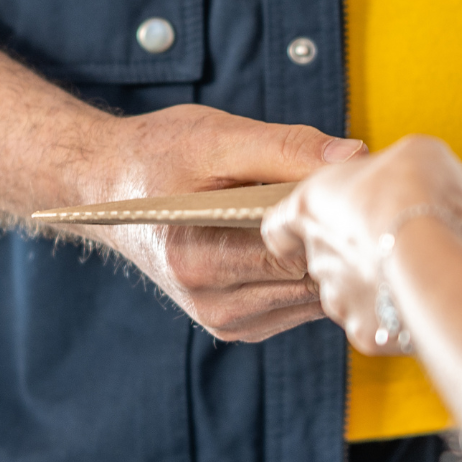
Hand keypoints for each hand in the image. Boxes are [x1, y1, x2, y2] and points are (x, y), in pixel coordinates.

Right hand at [68, 104, 364, 341]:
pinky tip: (294, 239)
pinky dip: (305, 274)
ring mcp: (223, 320)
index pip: (296, 256)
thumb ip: (286, 148)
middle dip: (331, 239)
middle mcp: (209, 302)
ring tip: (311, 213)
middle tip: (337, 195)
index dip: (329, 220)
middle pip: (309, 282)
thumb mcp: (218, 137)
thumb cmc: (158, 156)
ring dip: (321, 259)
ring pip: (309, 300)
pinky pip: (296, 306)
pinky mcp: (235, 324)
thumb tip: (355, 158)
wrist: (106, 186)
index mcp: (199, 259)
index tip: (341, 185)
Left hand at [260, 135, 461, 355]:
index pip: (281, 225)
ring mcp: (339, 299)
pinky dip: (430, 302)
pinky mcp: (369, 333)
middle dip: (391, 242)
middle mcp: (317, 256)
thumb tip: (404, 176)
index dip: (300, 225)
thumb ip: (403, 167)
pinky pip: (399, 317)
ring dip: (418, 271)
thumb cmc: (408, 186)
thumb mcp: (412, 152)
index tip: (320, 226)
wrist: (425, 244)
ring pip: (377, 286)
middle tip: (438, 230)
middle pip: (344, 253)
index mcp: (309, 207)